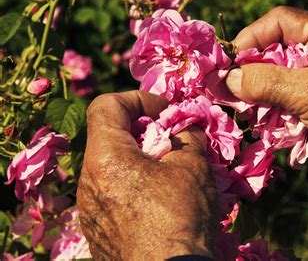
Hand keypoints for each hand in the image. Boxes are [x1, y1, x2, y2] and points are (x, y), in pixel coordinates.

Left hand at [77, 91, 217, 259]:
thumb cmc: (181, 218)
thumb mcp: (194, 166)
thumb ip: (187, 136)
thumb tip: (187, 128)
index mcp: (106, 158)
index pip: (106, 106)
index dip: (138, 99)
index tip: (166, 112)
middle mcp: (88, 182)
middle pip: (110, 138)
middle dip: (144, 132)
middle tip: (174, 142)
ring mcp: (90, 209)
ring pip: (113, 168)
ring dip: (141, 161)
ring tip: (171, 174)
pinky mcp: (99, 231)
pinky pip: (113, 195)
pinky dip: (135, 186)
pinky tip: (160, 202)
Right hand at [226, 7, 307, 191]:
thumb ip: (266, 82)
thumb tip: (227, 78)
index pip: (281, 21)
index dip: (252, 38)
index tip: (232, 63)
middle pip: (280, 46)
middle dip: (256, 68)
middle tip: (235, 88)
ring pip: (286, 70)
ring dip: (266, 88)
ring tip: (249, 106)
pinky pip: (296, 88)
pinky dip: (280, 100)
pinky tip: (269, 116)